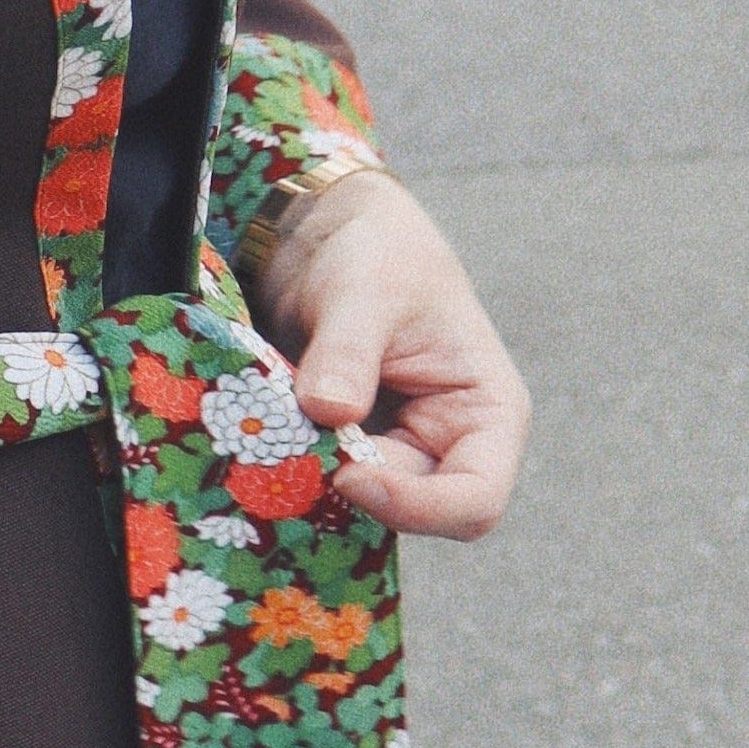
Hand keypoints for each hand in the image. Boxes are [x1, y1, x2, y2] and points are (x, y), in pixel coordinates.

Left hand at [253, 173, 529, 542]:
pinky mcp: (345, 453)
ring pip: (356, 506)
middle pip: (408, 512)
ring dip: (314, 480)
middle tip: (292, 451)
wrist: (331, 235)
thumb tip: (328, 410)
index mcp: (486, 415)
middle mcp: (446, 446)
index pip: (475, 501)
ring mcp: (393, 453)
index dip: (416, 507)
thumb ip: (349, 351)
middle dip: (350, 488)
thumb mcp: (366, 291)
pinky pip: (319, 486)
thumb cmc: (379, 252)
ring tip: (273, 435)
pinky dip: (290, 470)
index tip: (349, 474)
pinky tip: (262, 439)